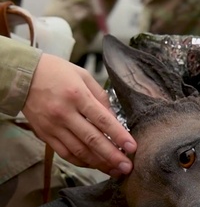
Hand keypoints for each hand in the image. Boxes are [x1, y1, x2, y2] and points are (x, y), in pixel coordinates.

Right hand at [22, 53, 136, 176]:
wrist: (23, 76)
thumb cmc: (57, 72)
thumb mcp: (84, 76)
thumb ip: (101, 97)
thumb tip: (114, 119)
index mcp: (78, 95)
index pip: (102, 120)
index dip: (119, 135)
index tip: (132, 147)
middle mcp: (65, 113)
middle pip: (92, 139)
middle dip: (112, 156)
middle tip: (127, 167)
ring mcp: (53, 126)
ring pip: (79, 151)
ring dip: (99, 163)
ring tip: (115, 171)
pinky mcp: (45, 135)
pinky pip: (65, 153)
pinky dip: (81, 161)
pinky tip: (94, 165)